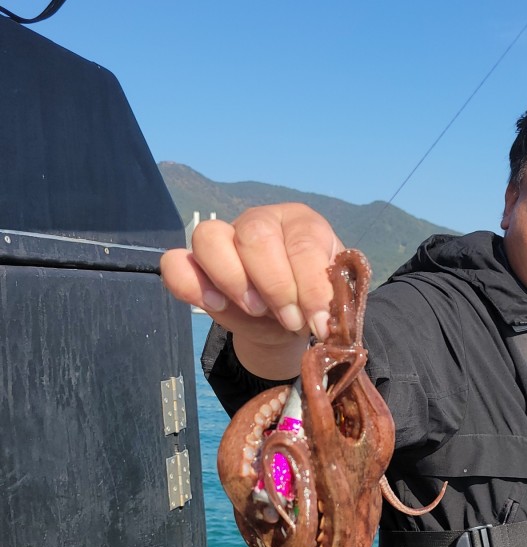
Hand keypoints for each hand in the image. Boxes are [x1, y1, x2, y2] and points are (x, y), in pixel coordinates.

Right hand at [160, 204, 343, 376]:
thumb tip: (325, 320)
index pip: (304, 244)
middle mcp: (261, 221)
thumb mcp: (331, 303)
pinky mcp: (196, 265)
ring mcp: (224, 238)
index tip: (319, 324)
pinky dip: (191, 285)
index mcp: (302, 224)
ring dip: (233, 280)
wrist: (289, 322)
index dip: (311, 287)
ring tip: (255, 310)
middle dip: (275, 286)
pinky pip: (176, 263)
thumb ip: (331, 305)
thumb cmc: (312, 304)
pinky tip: (217, 305)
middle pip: (255, 236)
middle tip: (289, 319)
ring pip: (209, 237)